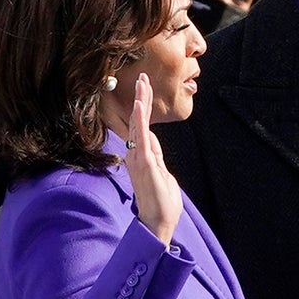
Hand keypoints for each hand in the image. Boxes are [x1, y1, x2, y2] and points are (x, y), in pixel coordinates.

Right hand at [122, 74, 182, 246]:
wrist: (158, 221)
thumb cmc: (161, 202)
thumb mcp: (162, 174)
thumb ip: (156, 157)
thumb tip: (151, 144)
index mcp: (141, 156)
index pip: (142, 126)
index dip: (143, 108)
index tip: (144, 89)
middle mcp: (136, 154)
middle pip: (138, 121)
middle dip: (141, 98)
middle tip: (142, 77)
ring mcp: (139, 157)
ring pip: (138, 124)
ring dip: (140, 102)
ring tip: (141, 83)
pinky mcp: (144, 162)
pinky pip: (140, 136)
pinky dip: (139, 119)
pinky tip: (139, 104)